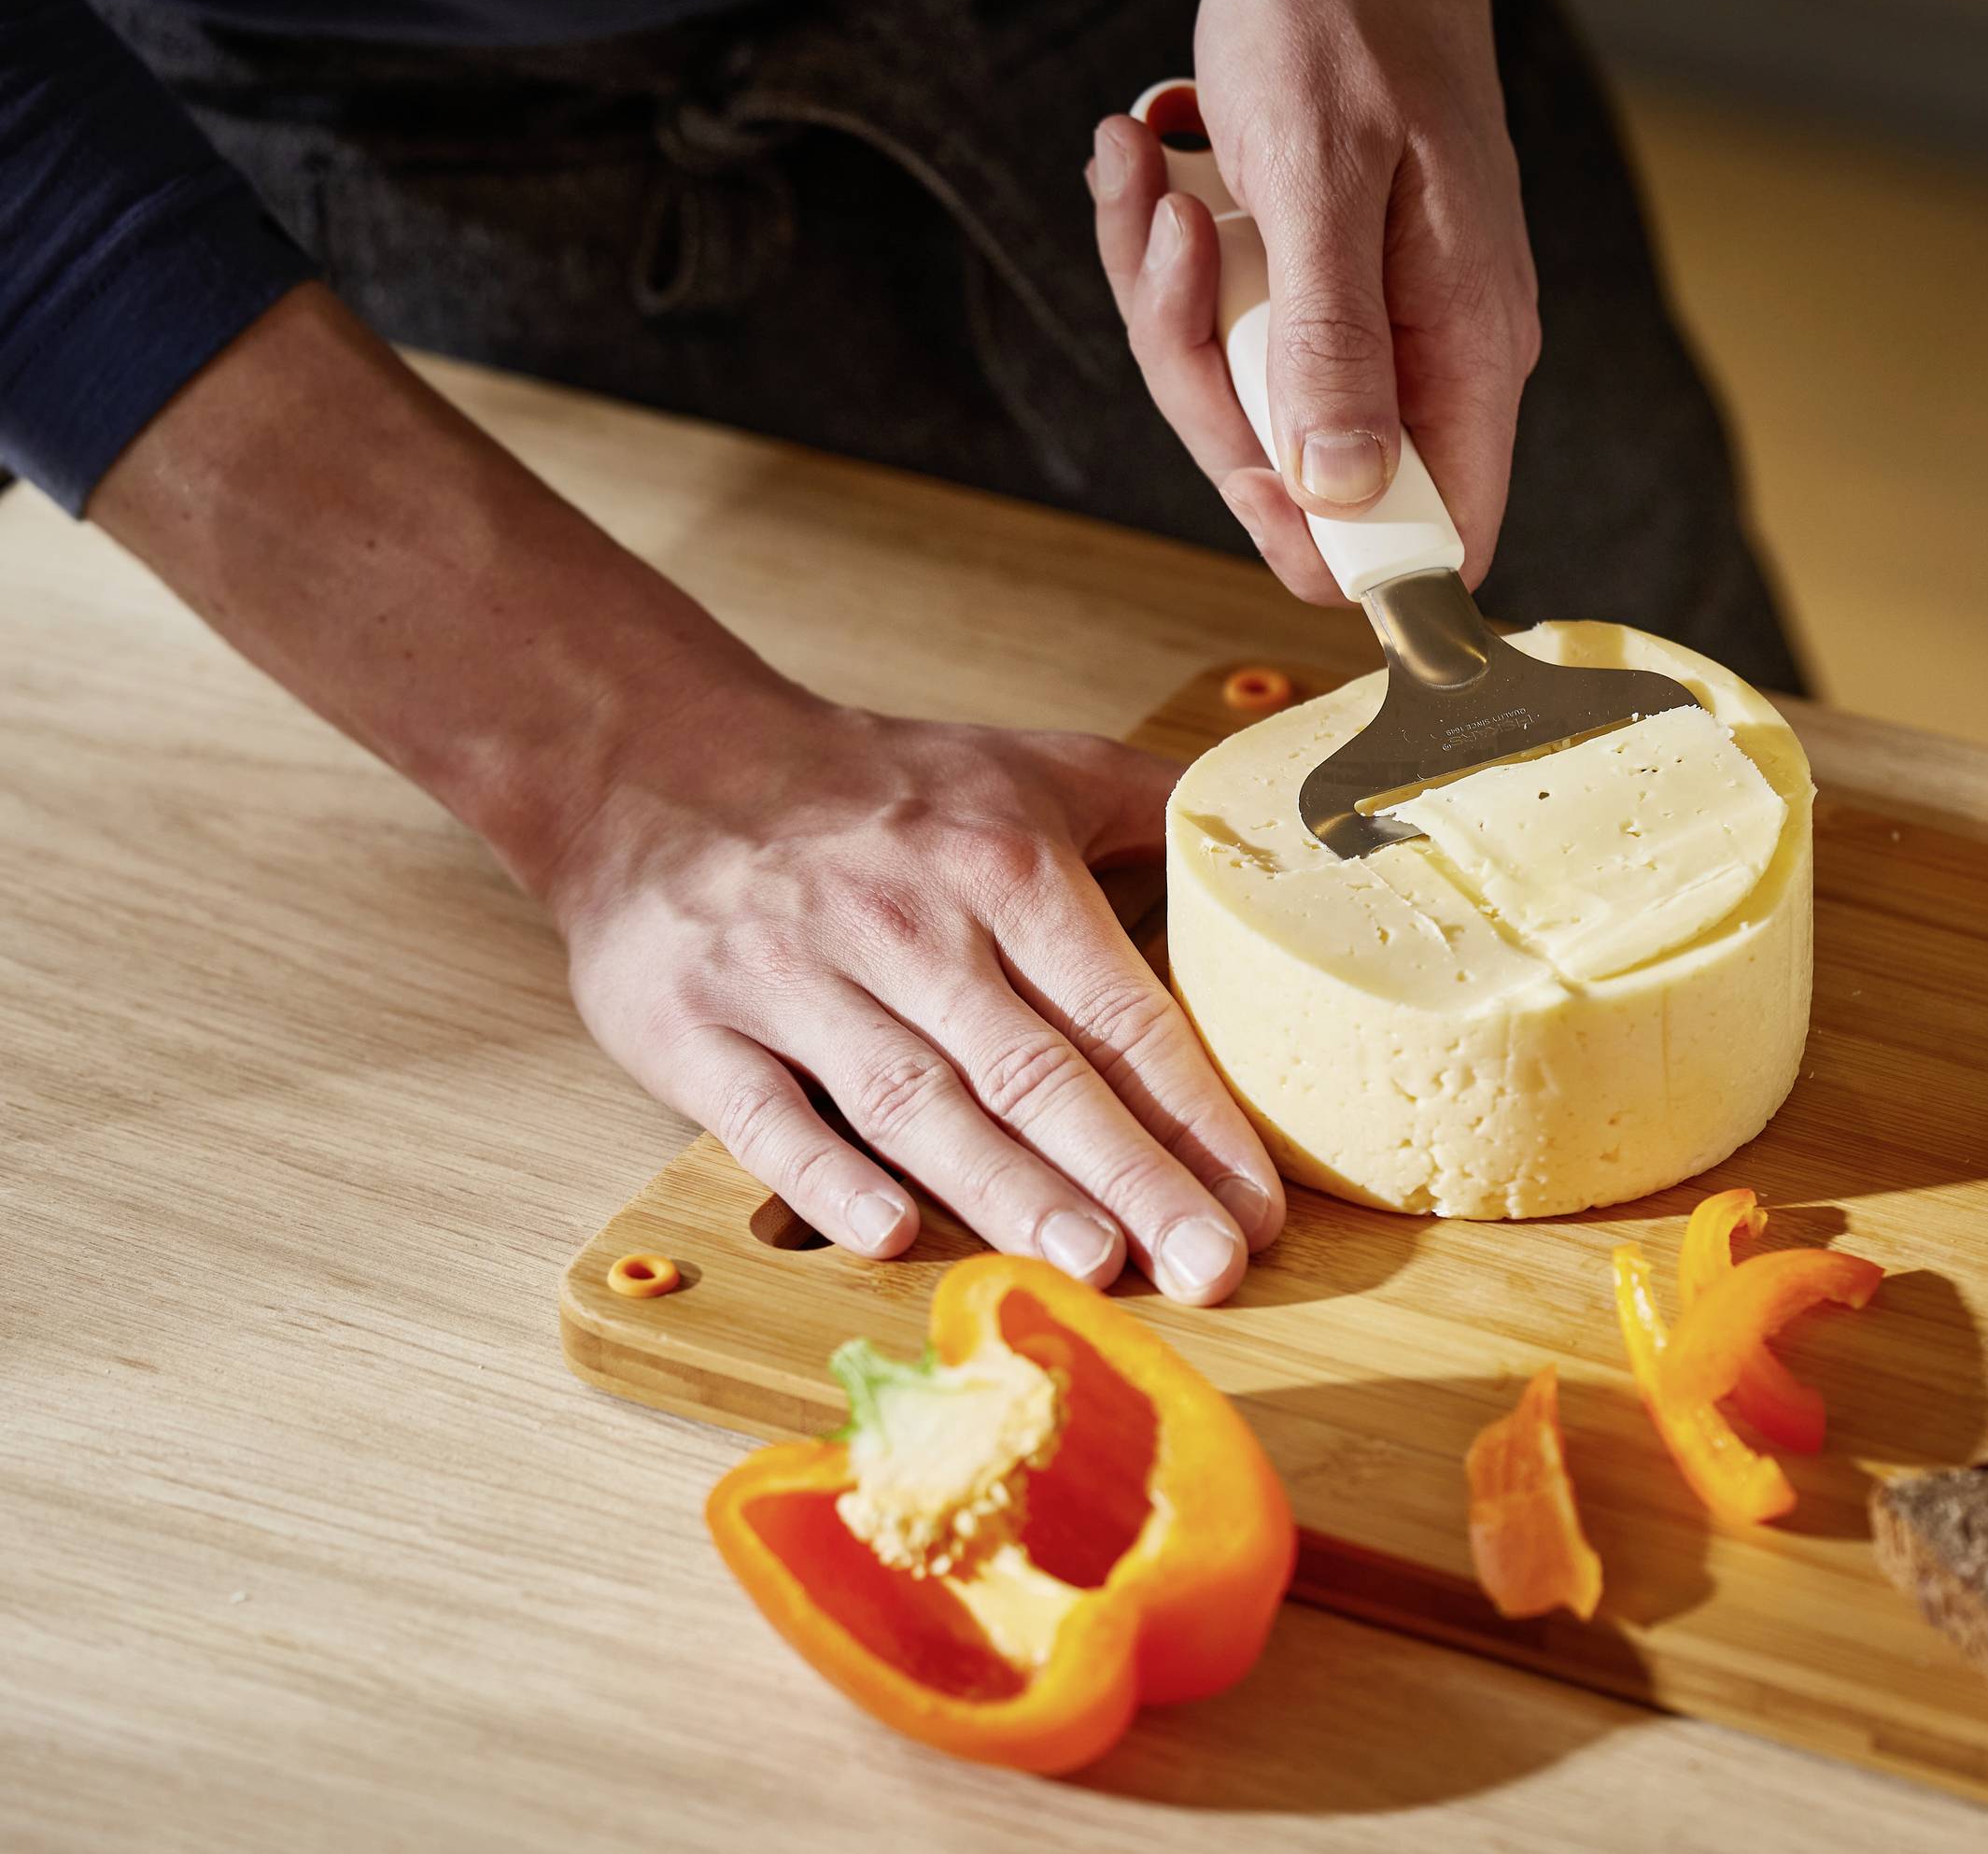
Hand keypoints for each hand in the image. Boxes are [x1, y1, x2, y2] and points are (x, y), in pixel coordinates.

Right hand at [542, 685, 1283, 1302]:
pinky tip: (891, 1234)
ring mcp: (794, 978)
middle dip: (1133, 1177)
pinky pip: (767, 1114)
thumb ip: (1154, 811)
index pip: (1121, 1009)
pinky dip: (825, 1176)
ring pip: (919, 1102)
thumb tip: (1289, 849)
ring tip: (1095, 1266)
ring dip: (1008, 1190)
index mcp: (1001, 864)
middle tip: (1212, 1269)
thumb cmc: (871, 791)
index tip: (1260, 1207)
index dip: (1196, 1114)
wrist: (654, 762)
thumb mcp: (1027, 767)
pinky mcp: (692, 1027)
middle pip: (1036, 1071)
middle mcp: (906, 924)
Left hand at [1088, 0, 1538, 603]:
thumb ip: (1334, 345)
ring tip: (1151, 181)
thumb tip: (1339, 496)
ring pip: (1235, 397)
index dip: (1331, 546)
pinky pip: (1215, 325)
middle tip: (1174, 244)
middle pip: (1295, 474)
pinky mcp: (1306, 284)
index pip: (1435, 539)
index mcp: (1466, 351)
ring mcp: (1363, 322)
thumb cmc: (1350, 20)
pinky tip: (1150, 166)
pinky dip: (1163, 251)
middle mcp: (1426, 355)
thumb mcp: (1325, 181)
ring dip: (1163, 292)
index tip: (1245, 477)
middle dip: (1199, 373)